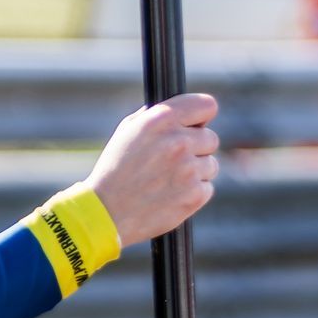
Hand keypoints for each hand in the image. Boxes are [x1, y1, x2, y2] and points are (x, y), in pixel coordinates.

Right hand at [86, 93, 219, 246]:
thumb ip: (157, 117)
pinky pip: (207, 187)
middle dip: (197, 147)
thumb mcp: (127, 132)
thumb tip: (184, 112)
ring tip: (167, 179)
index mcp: (160, 120)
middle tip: (174, 159)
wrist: (107, 211)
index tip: (197, 123)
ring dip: (196, 171)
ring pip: (211, 164)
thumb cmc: (115, 169)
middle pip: (211, 138)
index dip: (202, 115)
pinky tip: (171, 194)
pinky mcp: (195, 195)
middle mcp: (178, 141)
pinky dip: (193, 192)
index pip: (206, 105)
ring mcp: (189, 169)